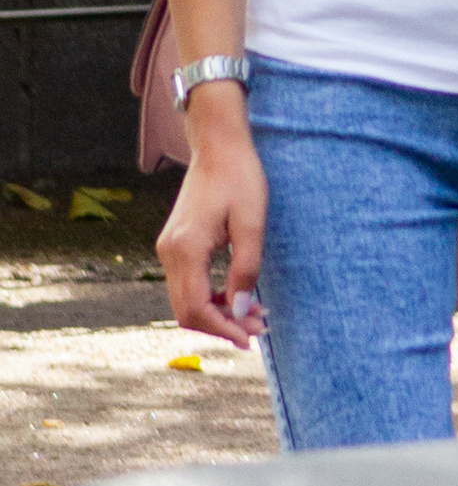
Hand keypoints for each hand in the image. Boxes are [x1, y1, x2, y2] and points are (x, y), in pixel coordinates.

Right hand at [156, 97, 267, 348]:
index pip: (197, 308)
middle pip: (187, 310)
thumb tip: (243, 311)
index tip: (250, 340)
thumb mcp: (252, 223)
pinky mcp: (176, 245)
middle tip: (260, 328)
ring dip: (218, 312)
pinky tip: (239, 295)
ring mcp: (169, 249)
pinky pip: (188, 283)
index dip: (224, 329)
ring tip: (255, 314)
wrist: (218, 145)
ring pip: (186, 299)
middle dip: (222, 325)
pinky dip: (211, 296)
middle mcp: (169, 253)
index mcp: (185, 249)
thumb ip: (246, 269)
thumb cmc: (239, 177)